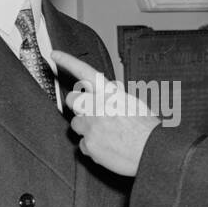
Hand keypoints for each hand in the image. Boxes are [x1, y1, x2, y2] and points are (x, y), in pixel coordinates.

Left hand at [53, 51, 160, 177]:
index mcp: (110, 93)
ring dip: (87, 128)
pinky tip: (108, 148)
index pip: (84, 71)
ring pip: (76, 125)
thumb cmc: (147, 129)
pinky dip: (93, 148)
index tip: (55, 55)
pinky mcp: (88, 144)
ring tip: (107, 135)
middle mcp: (97, 106)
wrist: (152, 150)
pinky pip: (83, 145)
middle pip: (72, 100)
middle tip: (91, 113)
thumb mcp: (133, 104)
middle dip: (78, 106)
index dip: (68, 61)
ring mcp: (90, 125)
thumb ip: (112, 99)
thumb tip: (103, 99)